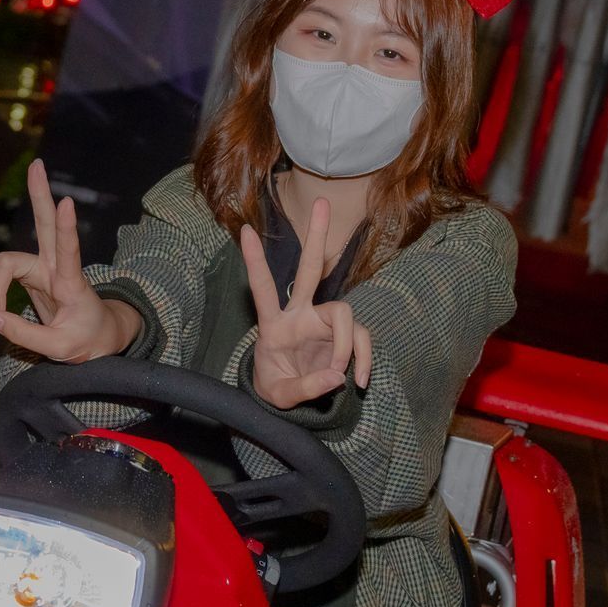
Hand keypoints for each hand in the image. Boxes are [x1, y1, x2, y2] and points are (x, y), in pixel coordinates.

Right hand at [0, 159, 135, 362]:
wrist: (100, 337)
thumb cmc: (87, 341)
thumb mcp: (60, 349)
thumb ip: (24, 334)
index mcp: (71, 283)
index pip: (70, 250)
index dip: (67, 227)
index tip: (67, 202)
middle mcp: (57, 269)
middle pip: (45, 225)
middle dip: (39, 195)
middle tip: (37, 164)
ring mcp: (43, 269)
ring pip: (7, 259)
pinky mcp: (32, 276)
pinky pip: (1, 275)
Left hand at [240, 197, 373, 408]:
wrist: (292, 403)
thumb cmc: (276, 389)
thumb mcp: (281, 395)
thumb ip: (306, 387)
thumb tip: (338, 374)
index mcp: (274, 324)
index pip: (263, 288)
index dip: (255, 262)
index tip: (243, 231)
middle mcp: (300, 315)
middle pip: (311, 270)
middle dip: (317, 238)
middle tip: (322, 202)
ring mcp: (324, 323)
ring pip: (345, 313)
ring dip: (348, 347)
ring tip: (344, 377)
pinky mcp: (343, 336)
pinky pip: (360, 341)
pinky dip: (363, 360)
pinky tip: (361, 380)